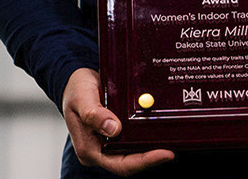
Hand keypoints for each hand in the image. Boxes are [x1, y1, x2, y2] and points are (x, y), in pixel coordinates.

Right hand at [60, 67, 174, 174]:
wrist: (75, 82)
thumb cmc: (75, 90)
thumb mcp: (81, 98)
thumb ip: (94, 114)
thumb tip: (113, 129)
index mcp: (89, 149)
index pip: (120, 164)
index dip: (144, 162)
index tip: (164, 153)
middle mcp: (99, 151)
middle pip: (130, 163)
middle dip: (151, 157)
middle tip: (172, 148)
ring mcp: (107, 145)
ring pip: (133, 153)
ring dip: (150, 149)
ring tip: (169, 141)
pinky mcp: (115, 137)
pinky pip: (132, 142)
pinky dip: (145, 139)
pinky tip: (158, 132)